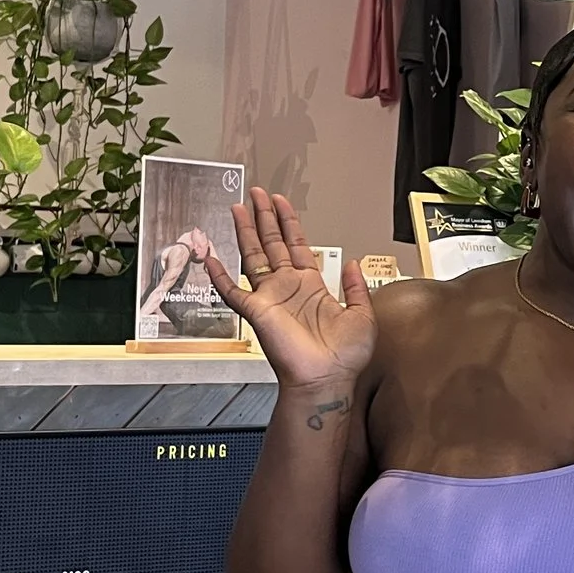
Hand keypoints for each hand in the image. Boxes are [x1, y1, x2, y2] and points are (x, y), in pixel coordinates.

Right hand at [196, 189, 375, 392]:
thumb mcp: (362, 315)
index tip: (281, 202)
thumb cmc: (344, 357)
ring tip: (238, 207)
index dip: (288, 222)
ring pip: (253, 256)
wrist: (327, 379)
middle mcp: (288, 288)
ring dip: (245, 231)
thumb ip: (356, 287)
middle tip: (256, 193)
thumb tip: (355, 263)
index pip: (296, 245)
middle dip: (264, 217)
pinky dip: (220, 276)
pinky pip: (232, 291)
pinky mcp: (256, 312)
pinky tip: (210, 258)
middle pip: (272, 243)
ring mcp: (270, 297)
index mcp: (312, 286)